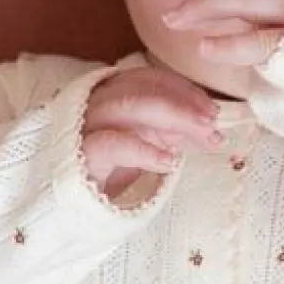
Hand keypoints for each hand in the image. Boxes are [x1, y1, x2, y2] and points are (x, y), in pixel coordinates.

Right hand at [82, 63, 221, 199]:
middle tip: (212, 123)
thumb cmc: (106, 172)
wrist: (71, 204)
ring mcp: (85, 127)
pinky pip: (112, 144)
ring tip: (201, 136)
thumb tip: (210, 131)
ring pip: (128, 106)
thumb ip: (173, 135)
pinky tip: (169, 161)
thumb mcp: (145, 147)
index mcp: (110, 96)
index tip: (211, 109)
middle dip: (184, 104)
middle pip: (143, 90)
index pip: (149, 79)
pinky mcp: (80, 155)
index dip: (184, 90)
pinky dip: (144, 150)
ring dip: (173, 118)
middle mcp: (96, 104)